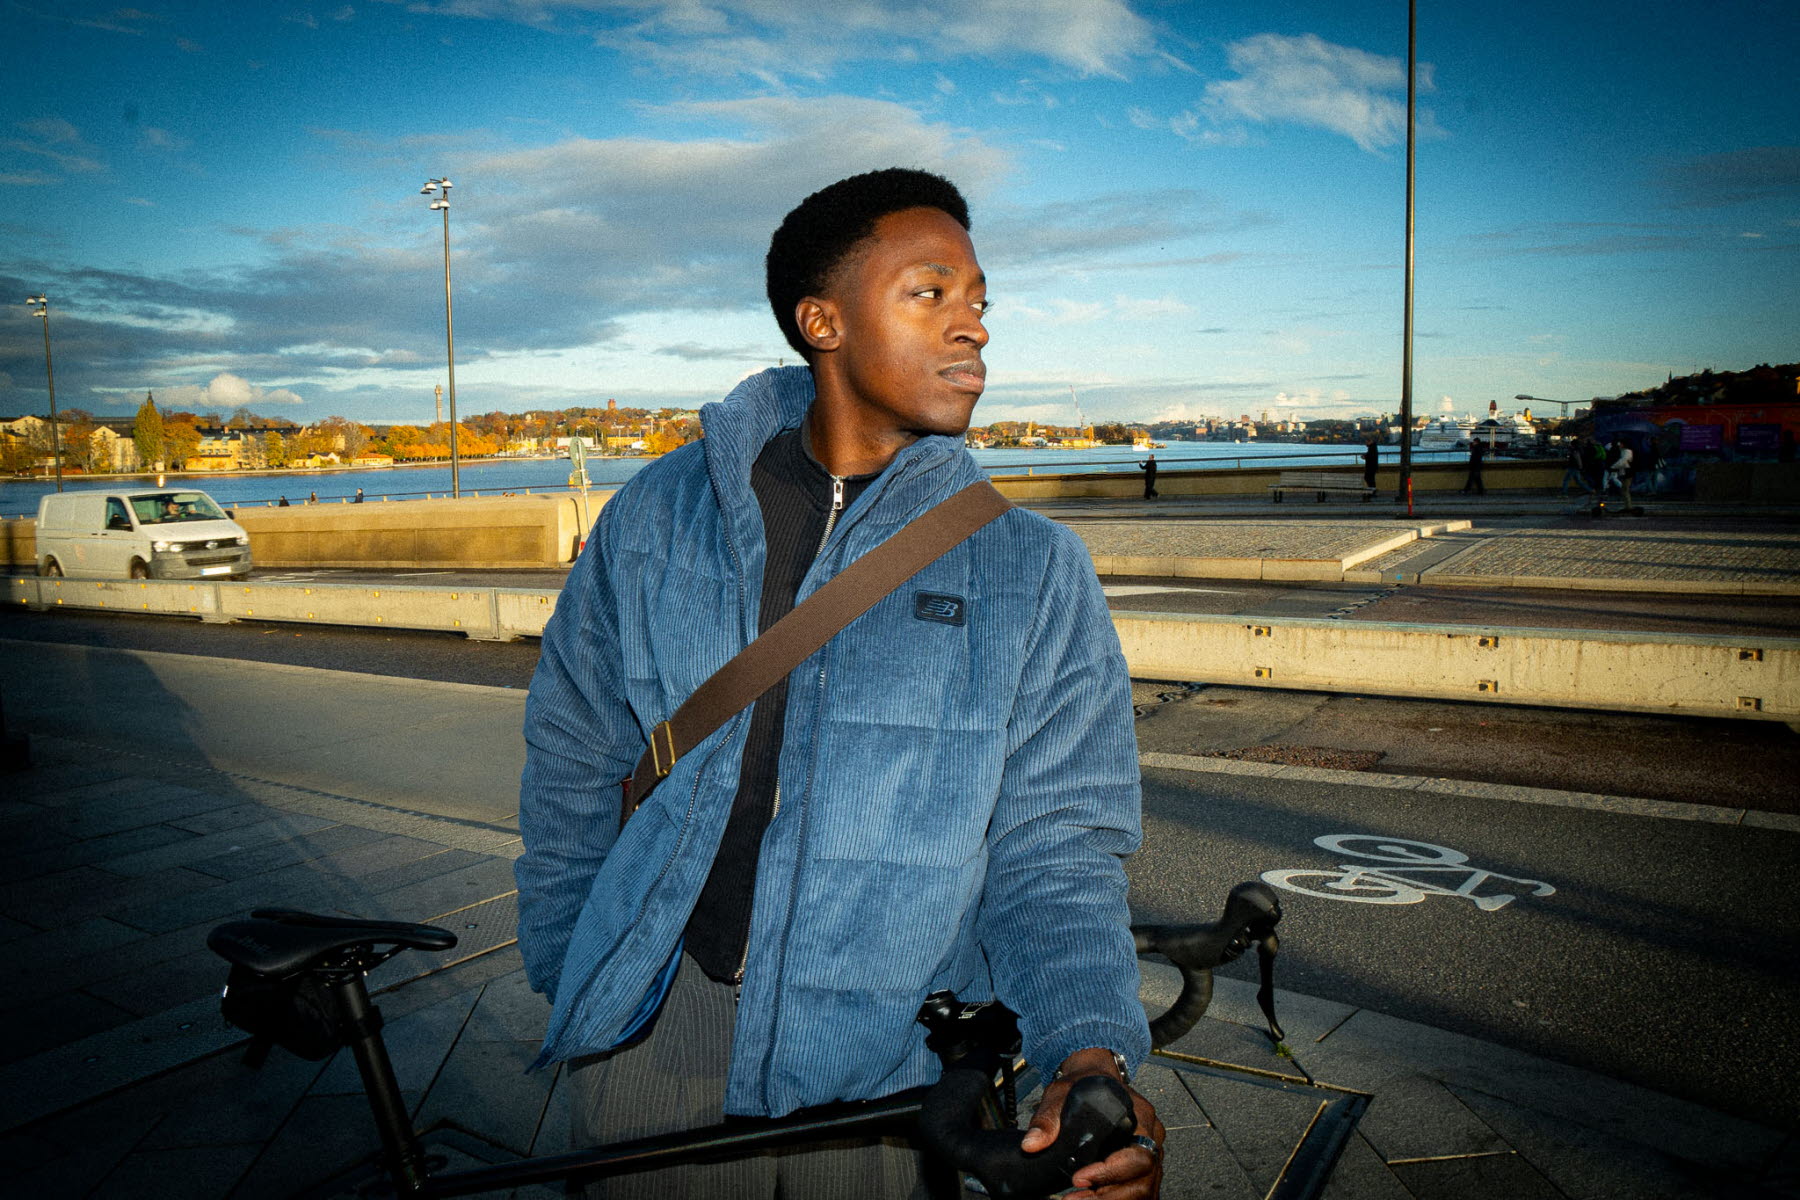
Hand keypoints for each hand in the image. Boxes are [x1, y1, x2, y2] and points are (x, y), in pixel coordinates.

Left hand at [1020, 1048, 1163, 1199]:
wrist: (1093, 1077)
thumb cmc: (1085, 1083)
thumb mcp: (1062, 1093)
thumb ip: (1047, 1118)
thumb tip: (1032, 1144)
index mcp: (1140, 1117)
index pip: (1138, 1155)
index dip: (1111, 1172)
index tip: (1080, 1177)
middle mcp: (1151, 1137)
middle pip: (1144, 1179)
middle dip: (1109, 1195)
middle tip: (1076, 1197)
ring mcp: (1150, 1154)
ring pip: (1143, 1190)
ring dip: (1111, 1199)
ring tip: (1079, 1199)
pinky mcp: (1141, 1167)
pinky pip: (1138, 1190)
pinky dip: (1114, 1197)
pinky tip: (1091, 1197)